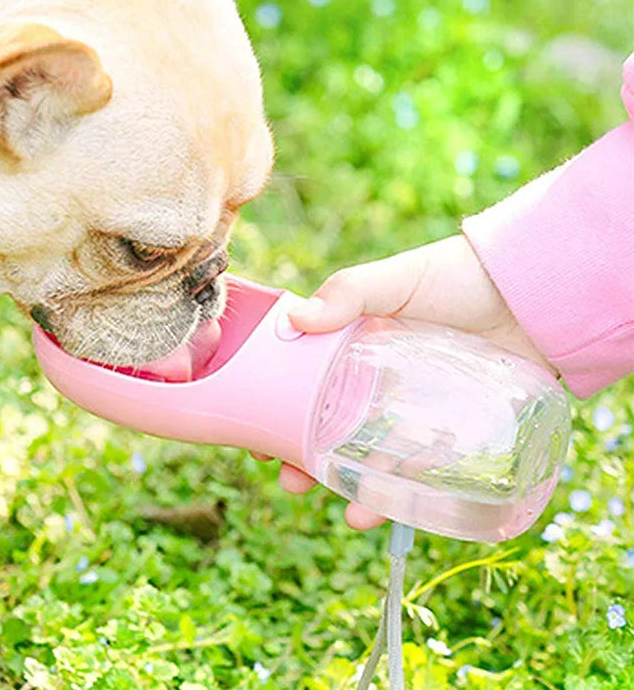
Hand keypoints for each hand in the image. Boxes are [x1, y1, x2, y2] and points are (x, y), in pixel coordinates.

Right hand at [272, 234, 553, 529]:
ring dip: (351, 488)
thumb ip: (349, 294)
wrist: (533, 295)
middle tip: (289, 481)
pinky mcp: (453, 431)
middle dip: (305, 460)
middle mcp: (377, 382)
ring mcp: (413, 410)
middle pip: (330, 427)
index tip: (258, 439)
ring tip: (344, 512)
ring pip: (371, 456)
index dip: (276, 412)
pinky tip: (384, 514)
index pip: (302, 384)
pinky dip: (402, 497)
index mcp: (353, 346)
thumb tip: (295, 320)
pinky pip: (421, 470)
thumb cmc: (456, 277)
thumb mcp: (396, 281)